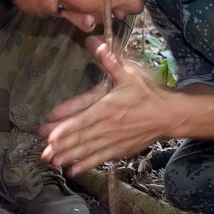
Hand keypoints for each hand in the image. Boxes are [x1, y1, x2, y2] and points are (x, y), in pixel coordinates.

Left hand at [39, 35, 175, 175]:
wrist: (169, 115)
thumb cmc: (148, 94)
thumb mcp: (129, 74)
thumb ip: (109, 60)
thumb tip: (94, 41)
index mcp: (107, 107)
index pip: (82, 119)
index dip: (66, 129)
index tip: (51, 136)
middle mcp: (108, 126)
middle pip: (81, 138)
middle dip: (61, 146)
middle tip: (44, 153)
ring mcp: (114, 140)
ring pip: (88, 150)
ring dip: (70, 157)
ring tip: (53, 162)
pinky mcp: (120, 149)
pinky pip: (100, 158)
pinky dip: (87, 164)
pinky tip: (73, 171)